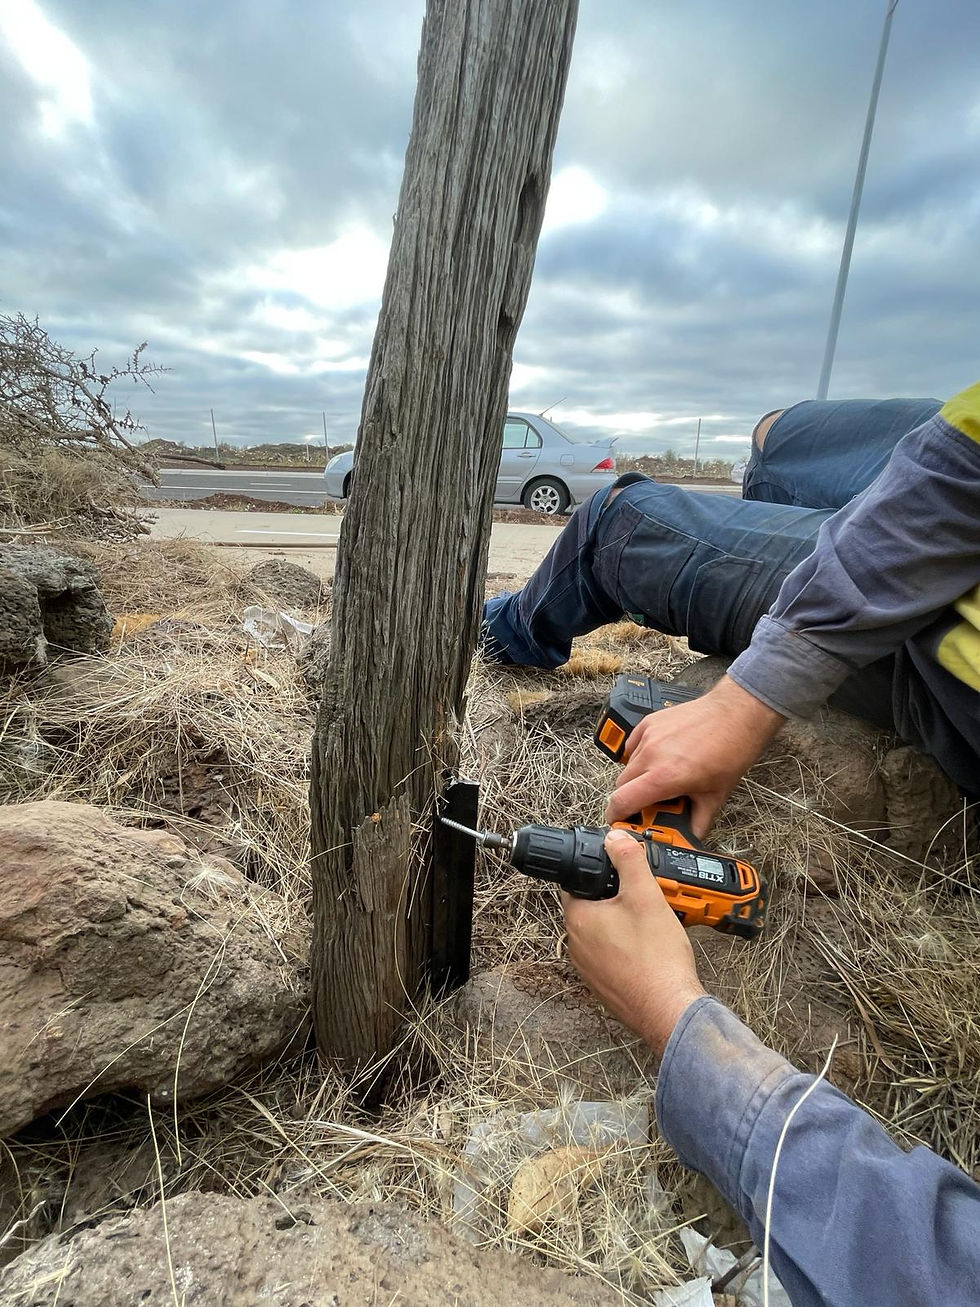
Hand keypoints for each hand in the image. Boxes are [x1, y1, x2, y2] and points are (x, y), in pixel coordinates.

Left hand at [563, 829, 706, 1054]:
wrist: (670, 1010)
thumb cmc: (656, 959)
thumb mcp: (646, 896)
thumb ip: (628, 861)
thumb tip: (615, 838)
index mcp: (579, 920)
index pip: (575, 885)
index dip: (596, 874)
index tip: (615, 872)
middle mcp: (577, 946)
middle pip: (590, 909)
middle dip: (614, 900)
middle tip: (641, 897)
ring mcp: (590, 971)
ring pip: (602, 935)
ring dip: (621, 926)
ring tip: (650, 924)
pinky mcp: (605, 987)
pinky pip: (611, 959)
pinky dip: (627, 950)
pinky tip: (650, 950)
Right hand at [605, 676, 784, 836]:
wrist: (736, 715)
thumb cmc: (730, 749)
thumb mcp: (716, 796)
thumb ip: (698, 823)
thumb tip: (689, 839)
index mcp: (665, 777)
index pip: (621, 801)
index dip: (615, 816)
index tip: (620, 822)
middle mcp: (652, 755)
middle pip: (620, 785)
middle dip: (629, 798)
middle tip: (648, 803)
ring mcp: (648, 736)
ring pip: (628, 766)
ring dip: (637, 778)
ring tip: (660, 779)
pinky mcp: (649, 723)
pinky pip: (632, 745)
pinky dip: (639, 756)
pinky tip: (658, 759)